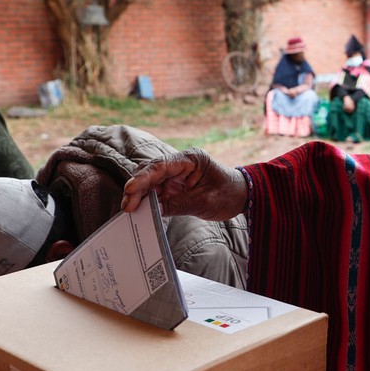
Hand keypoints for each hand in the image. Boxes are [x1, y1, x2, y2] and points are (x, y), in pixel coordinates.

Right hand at [121, 148, 247, 220]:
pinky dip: (147, 200)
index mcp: (190, 159)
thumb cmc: (228, 194)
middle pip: (150, 172)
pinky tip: (140, 210)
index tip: (130, 191)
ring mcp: (175, 174)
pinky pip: (155, 190)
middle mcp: (180, 163)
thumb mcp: (204, 202)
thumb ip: (178, 205)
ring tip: (130, 210)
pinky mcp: (173, 185)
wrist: (242, 196)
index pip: (161, 166)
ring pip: (149, 181)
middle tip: (128, 207)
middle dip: (137, 188)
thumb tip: (151, 211)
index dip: (143, 178)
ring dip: (139, 195)